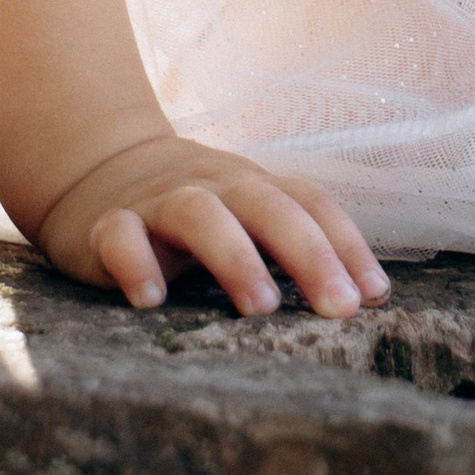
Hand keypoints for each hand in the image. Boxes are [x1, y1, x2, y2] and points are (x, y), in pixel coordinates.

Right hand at [36, 131, 390, 318]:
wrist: (97, 166)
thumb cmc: (195, 207)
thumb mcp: (245, 216)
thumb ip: (296, 247)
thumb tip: (372, 296)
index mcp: (254, 187)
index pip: (311, 203)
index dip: (348, 244)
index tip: (376, 296)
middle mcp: (214, 186)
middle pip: (268, 206)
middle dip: (310, 254)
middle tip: (341, 308)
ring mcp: (160, 201)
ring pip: (201, 214)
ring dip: (235, 256)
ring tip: (262, 307)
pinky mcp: (106, 223)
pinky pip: (121, 236)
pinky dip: (136, 263)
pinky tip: (151, 300)